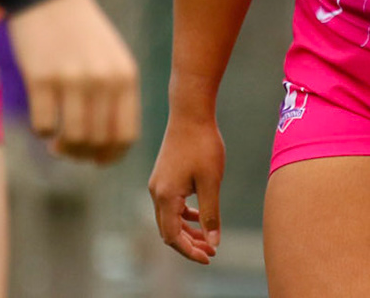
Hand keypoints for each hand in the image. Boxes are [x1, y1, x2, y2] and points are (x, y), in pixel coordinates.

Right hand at [6, 0, 139, 163]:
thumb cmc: (82, 33)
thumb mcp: (113, 59)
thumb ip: (117, 96)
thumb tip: (111, 146)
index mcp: (126, 77)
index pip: (125, 136)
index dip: (110, 156)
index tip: (96, 160)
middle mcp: (104, 80)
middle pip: (97, 142)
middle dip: (83, 155)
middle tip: (69, 149)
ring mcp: (72, 79)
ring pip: (72, 139)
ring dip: (62, 149)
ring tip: (56, 142)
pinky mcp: (41, 78)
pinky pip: (43, 126)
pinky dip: (42, 131)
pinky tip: (42, 120)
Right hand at [149, 113, 224, 264]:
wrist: (190, 112)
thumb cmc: (203, 145)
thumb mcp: (211, 182)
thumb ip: (211, 214)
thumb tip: (213, 243)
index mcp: (166, 197)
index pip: (172, 237)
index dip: (189, 251)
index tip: (209, 257)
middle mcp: (156, 193)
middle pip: (168, 230)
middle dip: (189, 244)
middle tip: (212, 252)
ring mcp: (158, 184)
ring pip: (170, 218)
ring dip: (187, 230)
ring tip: (208, 239)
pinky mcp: (163, 176)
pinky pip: (171, 204)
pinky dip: (184, 215)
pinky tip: (200, 216)